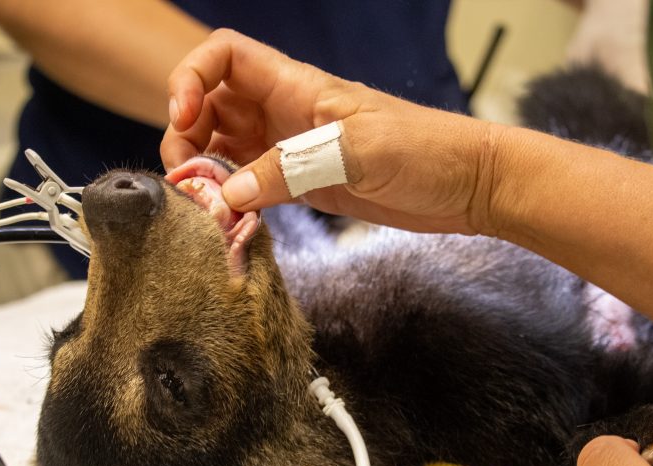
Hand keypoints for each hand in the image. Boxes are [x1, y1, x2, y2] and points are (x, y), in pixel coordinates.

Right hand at [163, 29, 500, 233]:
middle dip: (186, 137)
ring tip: (206, 206)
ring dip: (205, 173)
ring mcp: (290, 150)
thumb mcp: (355, 154)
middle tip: (188, 179)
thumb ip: (288, 169)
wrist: (468, 186)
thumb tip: (228, 193)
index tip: (184, 116)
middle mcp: (284, 113)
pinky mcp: (303, 185)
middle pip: (210, 107)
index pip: (224, 57)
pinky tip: (231, 221)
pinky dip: (232, 200)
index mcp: (296, 86)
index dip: (191, 77)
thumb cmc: (425, 151)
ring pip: (224, 149)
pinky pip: (251, 185)